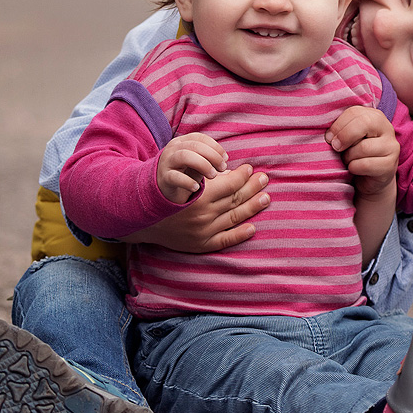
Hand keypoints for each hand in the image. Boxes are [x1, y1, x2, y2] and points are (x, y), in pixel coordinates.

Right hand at [143, 158, 269, 250]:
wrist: (147, 222)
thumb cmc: (168, 196)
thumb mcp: (185, 181)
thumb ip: (207, 176)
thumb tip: (231, 170)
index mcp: (200, 197)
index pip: (229, 184)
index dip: (243, 175)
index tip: (250, 168)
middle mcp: (203, 215)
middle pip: (235, 199)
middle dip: (252, 187)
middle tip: (264, 179)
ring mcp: (204, 231)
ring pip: (234, 217)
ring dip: (252, 207)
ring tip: (265, 197)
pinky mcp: (202, 245)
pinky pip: (225, 240)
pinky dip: (240, 234)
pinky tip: (252, 227)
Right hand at [156, 133, 229, 203]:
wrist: (159, 188)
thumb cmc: (183, 173)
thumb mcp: (196, 164)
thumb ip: (208, 160)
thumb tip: (225, 161)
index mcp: (182, 142)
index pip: (200, 138)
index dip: (215, 147)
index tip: (225, 158)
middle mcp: (173, 149)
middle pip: (195, 145)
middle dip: (212, 156)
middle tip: (222, 168)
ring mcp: (167, 162)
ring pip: (185, 156)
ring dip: (203, 164)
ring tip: (213, 175)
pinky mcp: (163, 178)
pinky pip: (175, 177)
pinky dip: (188, 182)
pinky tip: (197, 188)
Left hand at [327, 106, 398, 198]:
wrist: (369, 179)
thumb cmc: (355, 153)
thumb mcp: (348, 137)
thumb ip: (340, 129)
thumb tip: (329, 134)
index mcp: (375, 116)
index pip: (354, 112)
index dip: (338, 125)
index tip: (329, 137)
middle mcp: (387, 128)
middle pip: (363, 123)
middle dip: (344, 137)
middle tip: (336, 148)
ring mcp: (391, 147)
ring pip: (363, 147)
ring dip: (348, 156)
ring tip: (347, 159)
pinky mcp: (390, 165)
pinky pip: (365, 165)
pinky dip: (354, 168)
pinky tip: (354, 169)